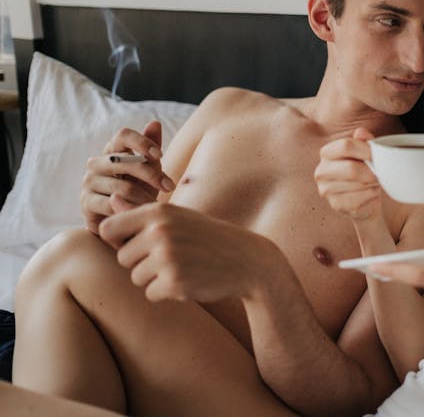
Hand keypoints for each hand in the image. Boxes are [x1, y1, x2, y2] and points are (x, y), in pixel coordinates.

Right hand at [80, 121, 175, 233]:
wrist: (124, 223)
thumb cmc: (138, 192)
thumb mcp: (150, 170)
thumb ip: (151, 147)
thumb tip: (155, 122)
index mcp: (112, 151)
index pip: (123, 135)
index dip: (142, 142)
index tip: (160, 155)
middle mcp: (97, 163)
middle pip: (125, 162)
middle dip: (151, 174)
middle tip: (169, 186)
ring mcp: (89, 182)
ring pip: (122, 186)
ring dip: (144, 198)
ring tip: (156, 206)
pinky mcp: (86, 202)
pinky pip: (113, 205)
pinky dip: (131, 210)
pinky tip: (141, 215)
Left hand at [98, 202, 278, 302]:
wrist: (246, 260)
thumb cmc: (207, 237)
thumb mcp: (178, 219)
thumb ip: (141, 212)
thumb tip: (111, 199)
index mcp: (158, 212)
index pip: (108, 229)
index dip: (118, 240)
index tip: (138, 244)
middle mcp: (159, 231)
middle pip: (122, 257)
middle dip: (141, 262)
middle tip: (172, 257)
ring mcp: (167, 257)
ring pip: (136, 277)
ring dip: (154, 278)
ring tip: (182, 267)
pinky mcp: (174, 282)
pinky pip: (151, 293)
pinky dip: (167, 292)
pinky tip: (189, 280)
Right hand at [315, 128, 382, 220]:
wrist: (365, 199)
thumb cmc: (364, 170)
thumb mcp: (365, 152)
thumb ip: (364, 141)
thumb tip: (361, 132)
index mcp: (327, 153)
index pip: (345, 146)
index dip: (366, 150)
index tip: (377, 155)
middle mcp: (322, 171)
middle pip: (351, 169)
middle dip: (371, 171)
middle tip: (380, 172)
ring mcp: (326, 190)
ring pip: (358, 185)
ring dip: (372, 183)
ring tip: (373, 181)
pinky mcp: (336, 205)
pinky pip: (360, 198)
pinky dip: (371, 195)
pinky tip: (370, 192)